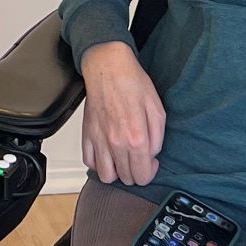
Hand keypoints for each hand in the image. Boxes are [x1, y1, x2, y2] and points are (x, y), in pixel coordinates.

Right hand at [80, 41, 164, 186]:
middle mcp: (115, 143)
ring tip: (123, 160)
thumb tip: (152, 155)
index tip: (152, 162)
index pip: (142, 176)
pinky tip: (107, 154)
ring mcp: (99, 140)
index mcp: (136, 138)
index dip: (150, 173)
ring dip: (116, 172)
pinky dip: (98, 163)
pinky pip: (89, 162)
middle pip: (126, 178)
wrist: (108, 67)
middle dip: (136, 173)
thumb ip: (157, 138)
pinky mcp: (87, 134)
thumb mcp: (158, 109)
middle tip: (139, 158)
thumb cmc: (132, 83)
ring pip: (106, 176)